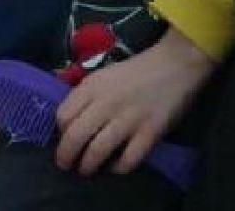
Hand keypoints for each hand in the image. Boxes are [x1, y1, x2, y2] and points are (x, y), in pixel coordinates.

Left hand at [55, 27, 215, 175]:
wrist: (175, 65)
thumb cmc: (135, 71)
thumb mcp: (102, 74)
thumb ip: (83, 92)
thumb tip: (62, 109)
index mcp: (91, 87)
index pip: (63, 116)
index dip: (59, 132)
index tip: (64, 138)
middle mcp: (105, 103)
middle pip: (75, 137)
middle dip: (65, 156)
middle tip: (65, 164)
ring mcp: (128, 119)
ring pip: (97, 151)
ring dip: (87, 166)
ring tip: (86, 170)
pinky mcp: (150, 132)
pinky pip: (128, 159)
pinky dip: (118, 168)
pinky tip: (115, 166)